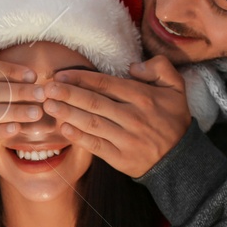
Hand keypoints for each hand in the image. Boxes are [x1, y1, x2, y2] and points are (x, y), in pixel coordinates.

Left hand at [45, 56, 191, 177]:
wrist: (180, 159)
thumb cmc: (173, 120)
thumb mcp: (177, 88)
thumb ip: (160, 68)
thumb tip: (132, 66)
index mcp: (143, 97)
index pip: (106, 84)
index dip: (81, 78)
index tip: (61, 75)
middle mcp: (133, 117)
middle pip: (94, 102)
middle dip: (68, 94)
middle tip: (46, 88)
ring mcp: (126, 138)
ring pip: (92, 123)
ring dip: (68, 113)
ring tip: (49, 105)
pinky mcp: (120, 157)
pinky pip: (95, 145)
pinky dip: (78, 137)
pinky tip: (63, 128)